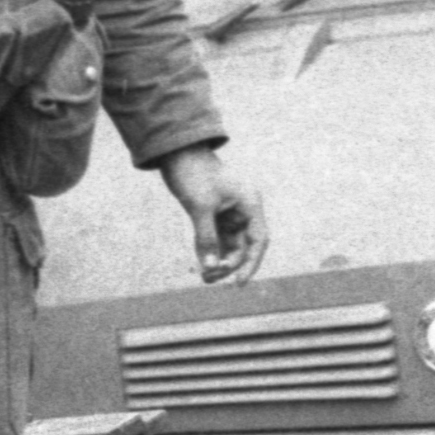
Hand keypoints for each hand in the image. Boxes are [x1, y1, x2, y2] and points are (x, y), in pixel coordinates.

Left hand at [157, 146, 266, 284]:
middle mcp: (243, 209)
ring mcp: (229, 212)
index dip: (251, 264)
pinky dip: (209, 251)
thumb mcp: (200, 207)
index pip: (258, 241)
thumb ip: (207, 239)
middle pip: (243, 246)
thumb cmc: (193, 173)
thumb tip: (211, 268)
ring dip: (218, 261)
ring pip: (229, 245)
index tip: (239, 283)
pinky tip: (200, 266)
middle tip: (210, 277)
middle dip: (228, 264)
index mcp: (250, 203)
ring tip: (204, 278)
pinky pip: (216, 238)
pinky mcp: (214, 213)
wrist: (175, 150)